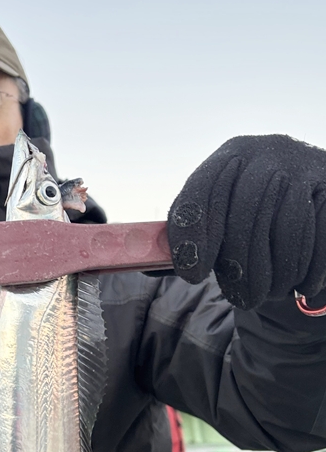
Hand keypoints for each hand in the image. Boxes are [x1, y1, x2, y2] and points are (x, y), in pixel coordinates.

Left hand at [168, 135, 325, 308]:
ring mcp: (306, 166)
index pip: (201, 191)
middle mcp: (267, 151)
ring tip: (268, 294)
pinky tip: (298, 286)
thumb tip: (144, 263)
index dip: (193, 236)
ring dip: (276, 271)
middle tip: (240, 299)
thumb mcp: (219, 218)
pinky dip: (307, 268)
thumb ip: (186, 240)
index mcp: (229, 155)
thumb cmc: (249, 218)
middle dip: (241, 265)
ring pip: (286, 227)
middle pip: (246, 212)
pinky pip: (321, 236)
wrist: (309, 196)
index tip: (193, 276)